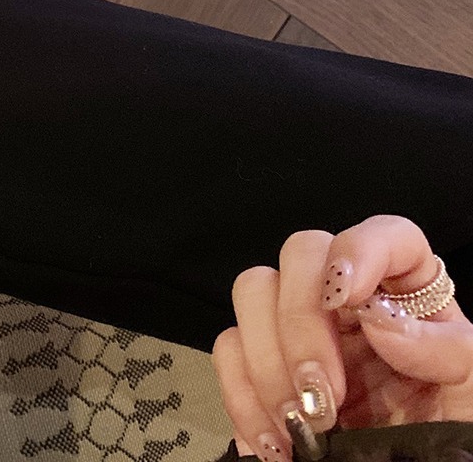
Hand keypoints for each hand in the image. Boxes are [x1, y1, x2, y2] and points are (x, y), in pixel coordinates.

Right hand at [212, 215, 472, 461]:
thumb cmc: (452, 444)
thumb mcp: (472, 396)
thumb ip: (451, 353)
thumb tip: (380, 318)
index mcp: (409, 300)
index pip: (388, 236)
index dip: (360, 250)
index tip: (347, 298)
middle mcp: (349, 305)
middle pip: (301, 254)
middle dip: (300, 323)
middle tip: (322, 396)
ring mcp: (299, 333)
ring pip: (252, 291)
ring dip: (268, 362)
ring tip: (300, 427)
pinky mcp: (263, 370)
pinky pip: (228, 352)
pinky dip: (243, 397)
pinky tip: (275, 443)